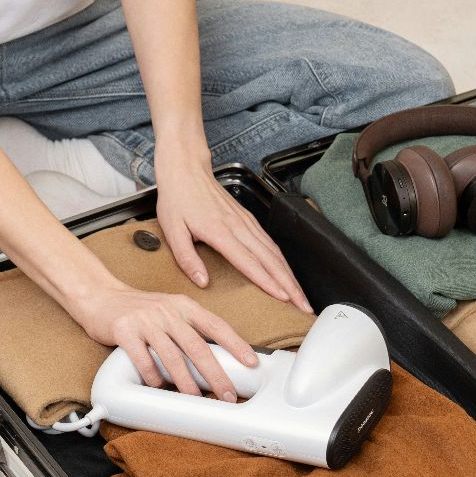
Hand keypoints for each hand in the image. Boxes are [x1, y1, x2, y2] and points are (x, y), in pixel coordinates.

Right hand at [68, 283, 257, 401]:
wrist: (99, 296)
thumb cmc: (138, 308)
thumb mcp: (168, 309)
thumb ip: (188, 327)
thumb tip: (214, 357)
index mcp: (183, 305)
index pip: (216, 325)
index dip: (236, 344)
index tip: (251, 362)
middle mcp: (167, 311)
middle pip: (197, 346)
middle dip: (215, 373)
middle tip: (227, 393)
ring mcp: (145, 320)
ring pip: (172, 356)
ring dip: (186, 382)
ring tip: (196, 398)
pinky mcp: (124, 330)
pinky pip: (142, 359)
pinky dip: (152, 376)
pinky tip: (159, 386)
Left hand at [154, 158, 312, 314]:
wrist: (186, 170)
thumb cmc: (178, 199)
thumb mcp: (172, 230)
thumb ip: (187, 258)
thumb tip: (202, 281)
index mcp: (220, 231)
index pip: (249, 261)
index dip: (267, 281)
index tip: (283, 297)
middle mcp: (238, 226)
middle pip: (270, 259)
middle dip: (290, 284)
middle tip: (303, 305)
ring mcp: (246, 221)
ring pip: (274, 251)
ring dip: (290, 274)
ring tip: (301, 295)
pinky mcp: (248, 218)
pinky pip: (270, 241)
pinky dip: (282, 260)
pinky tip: (287, 272)